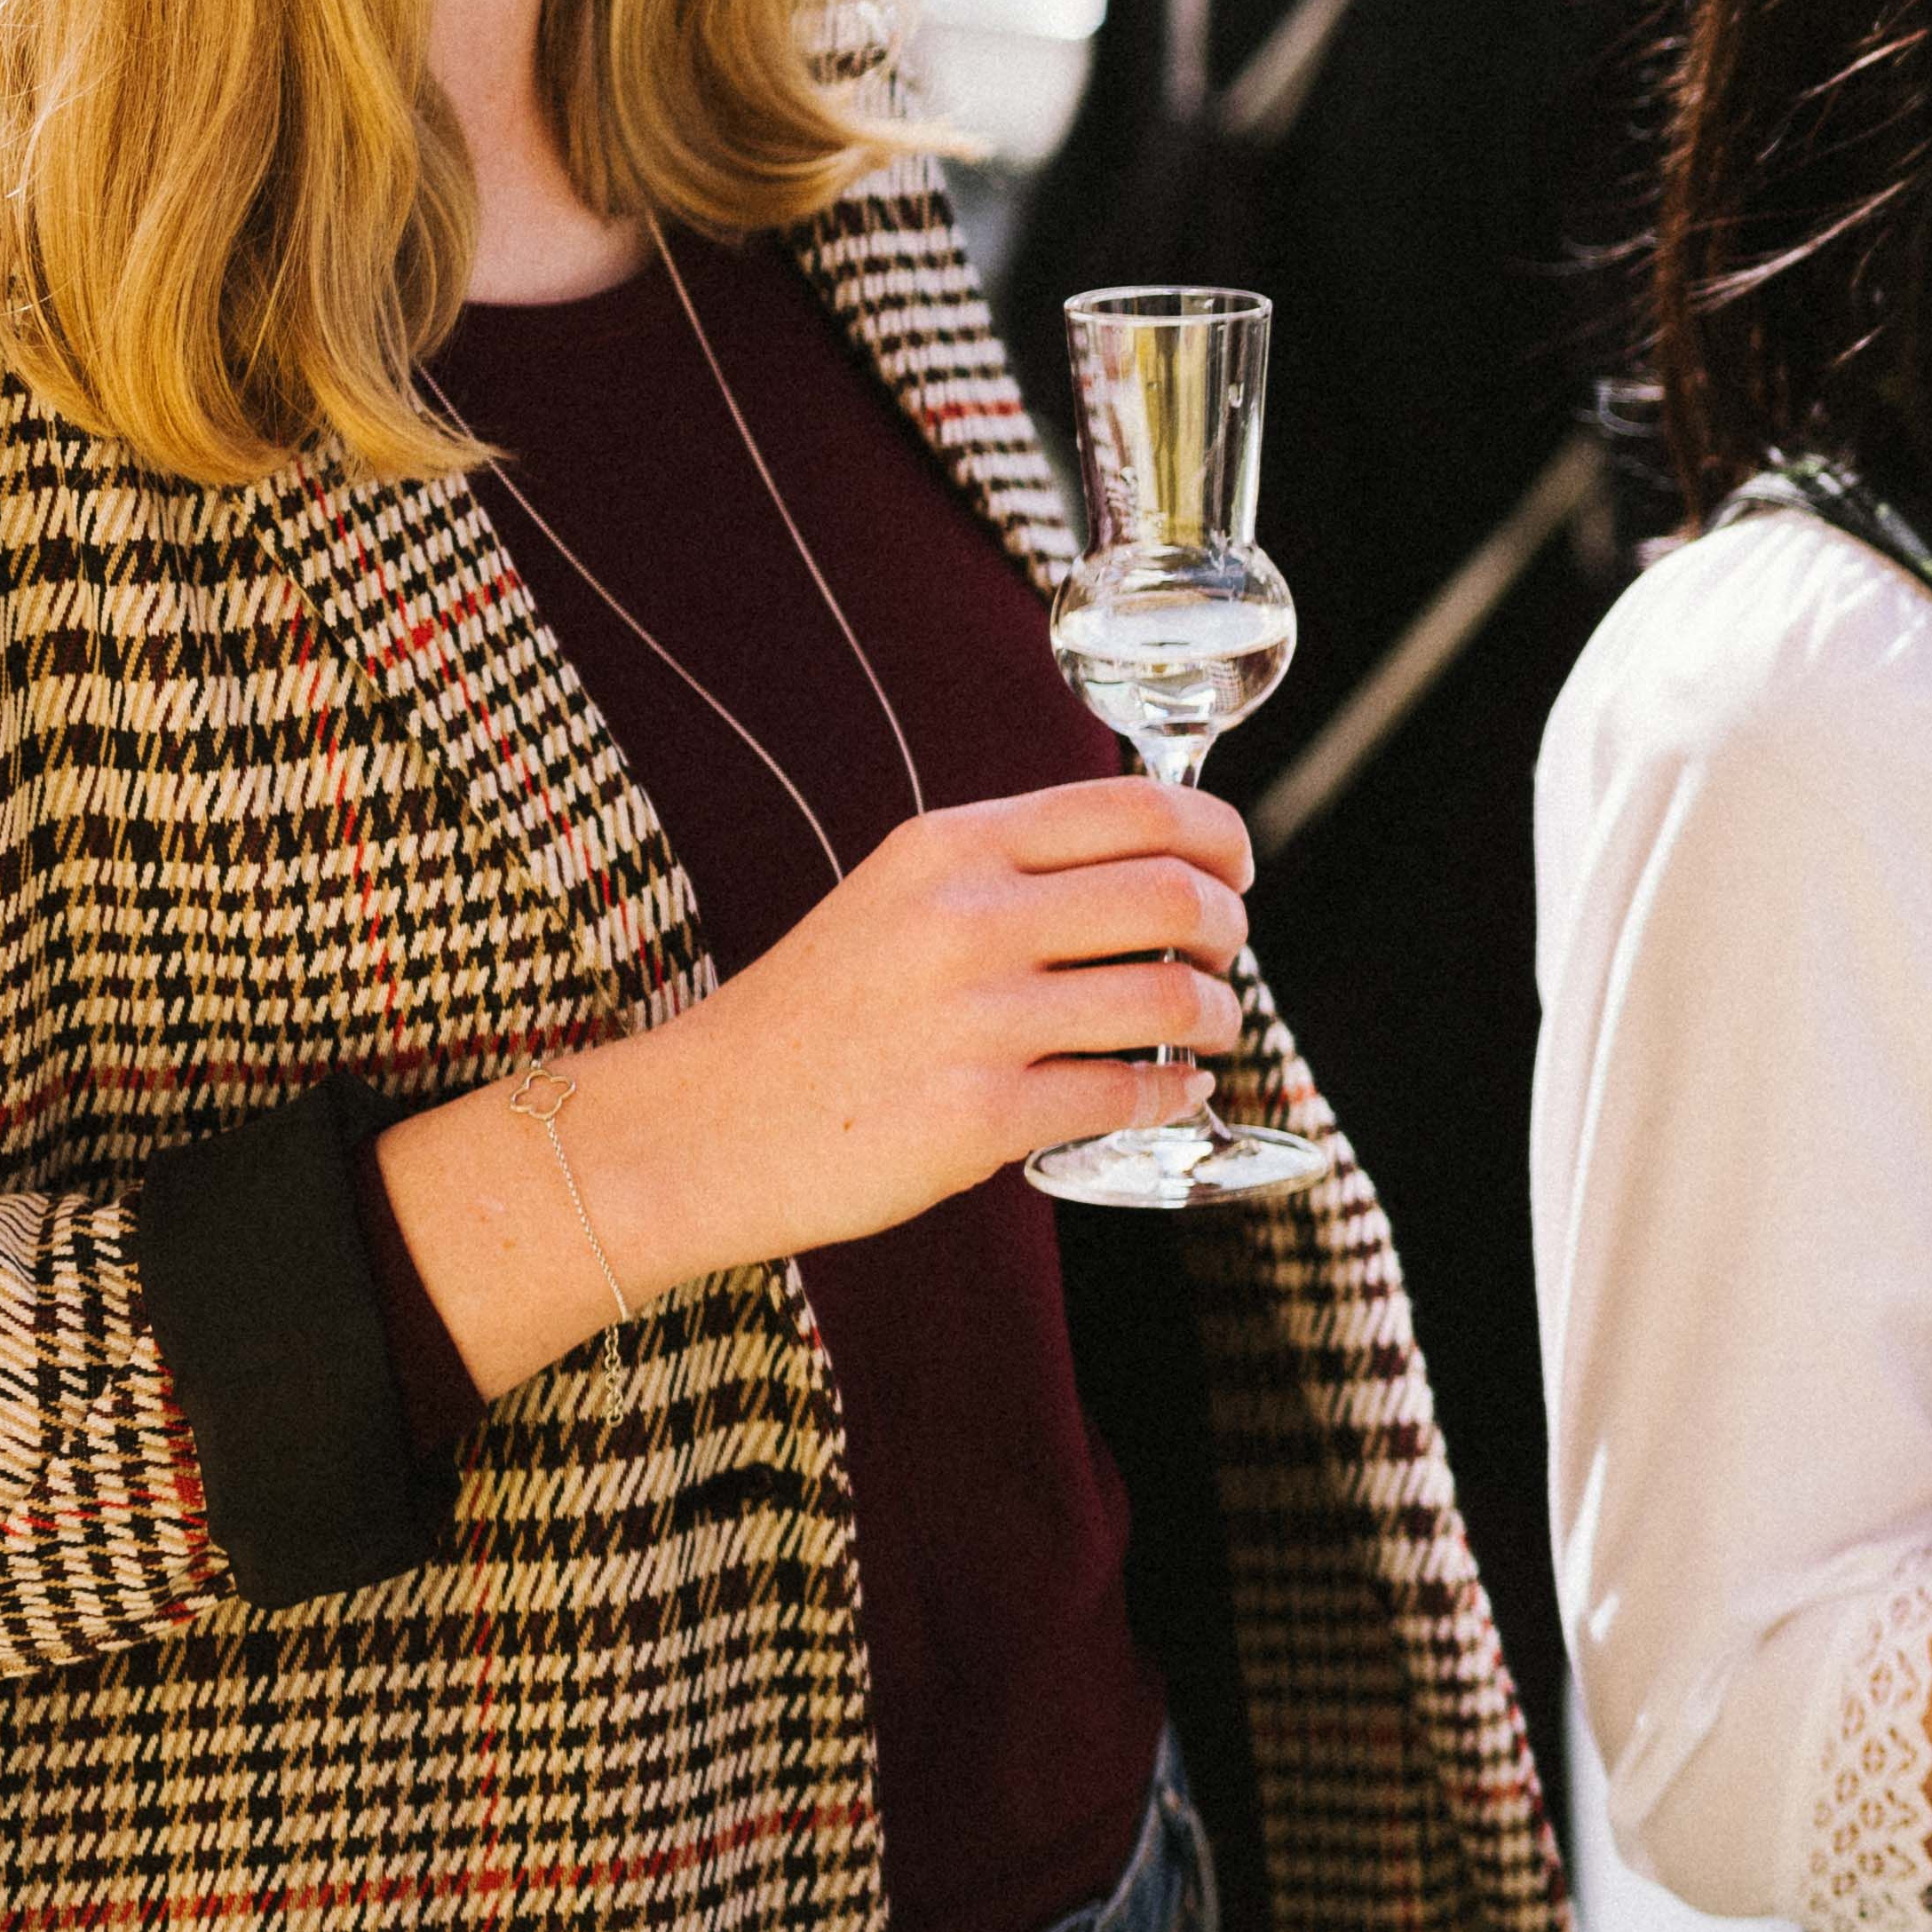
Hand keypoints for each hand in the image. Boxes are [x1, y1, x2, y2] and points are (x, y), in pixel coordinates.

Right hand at [559, 782, 1254, 1295]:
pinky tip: (1169, 1090)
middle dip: (1227, 928)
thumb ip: (1009, 872)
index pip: (1136, 807)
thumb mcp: (898, 896)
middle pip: (1173, 895)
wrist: (697, 1124)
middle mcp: (964, 918)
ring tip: (1206, 1028)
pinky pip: (1127, 1091)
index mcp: (950, 847)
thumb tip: (1153, 866)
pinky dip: (1172, 1091)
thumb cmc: (815, 1015)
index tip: (1235, 868)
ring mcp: (973, 1019)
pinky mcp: (977, 1116)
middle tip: (1223, 956)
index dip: (1218, 836)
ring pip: (1168, 996)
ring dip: (1215, 1015)